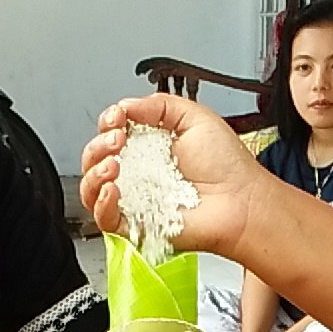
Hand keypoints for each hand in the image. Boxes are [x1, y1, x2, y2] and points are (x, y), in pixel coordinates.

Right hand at [79, 95, 275, 257]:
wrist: (241, 201)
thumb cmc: (227, 166)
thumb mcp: (196, 117)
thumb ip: (160, 105)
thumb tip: (127, 105)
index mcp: (148, 147)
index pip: (109, 133)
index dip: (108, 123)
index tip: (118, 118)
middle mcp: (137, 174)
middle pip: (93, 159)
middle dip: (98, 145)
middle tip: (118, 139)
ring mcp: (134, 201)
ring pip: (90, 189)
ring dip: (94, 172)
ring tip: (114, 164)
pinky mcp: (136, 226)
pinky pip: (104, 219)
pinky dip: (101, 203)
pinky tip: (113, 189)